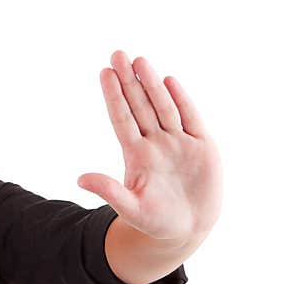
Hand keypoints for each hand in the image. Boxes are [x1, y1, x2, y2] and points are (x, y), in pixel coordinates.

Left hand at [76, 50, 222, 244]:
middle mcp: (155, 143)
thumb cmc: (155, 221)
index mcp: (136, 155)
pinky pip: (191, 119)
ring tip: (140, 61)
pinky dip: (182, 101)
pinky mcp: (202, 147)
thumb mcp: (131, 209)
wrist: (188, 228)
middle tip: (117, 54)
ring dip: (152, 84)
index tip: (104, 73)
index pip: (122, 119)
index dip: (114, 96)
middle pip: (140, 106)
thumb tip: (80, 179)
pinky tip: (169, 81)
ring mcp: (179, 142)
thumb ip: (109, 192)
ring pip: (164, 107)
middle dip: (129, 81)